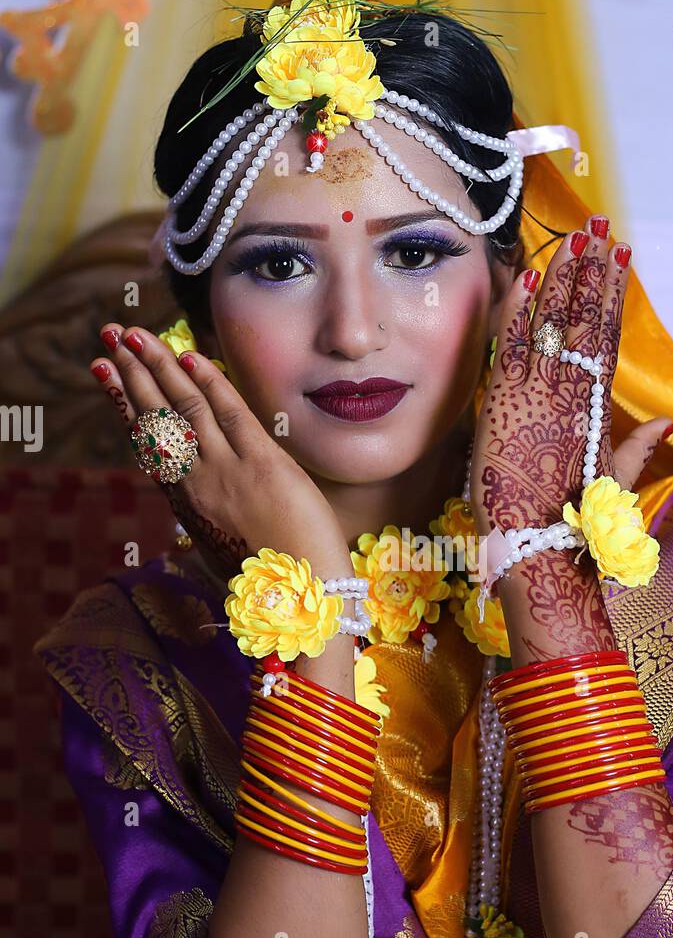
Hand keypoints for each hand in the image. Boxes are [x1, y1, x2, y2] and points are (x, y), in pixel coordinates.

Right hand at [92, 325, 351, 587]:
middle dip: (133, 372)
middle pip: (157, 417)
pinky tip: (189, 355)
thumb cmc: (268, 585)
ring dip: (159, 365)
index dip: (125, 404)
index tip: (106, 374)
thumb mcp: (225, 553)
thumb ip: (209, 525)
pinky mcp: (264, 467)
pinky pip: (231, 414)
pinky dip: (210, 382)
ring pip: (185, 408)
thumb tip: (196, 524)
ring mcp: (228, 473)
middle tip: (113, 336)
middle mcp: (198, 485)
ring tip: (137, 333)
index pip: (149, 443)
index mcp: (186, 505)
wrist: (300, 604)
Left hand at [469, 214, 672, 536]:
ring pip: (554, 325)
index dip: (613, 296)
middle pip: (585, 322)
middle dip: (592, 271)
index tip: (620, 258)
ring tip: (573, 237)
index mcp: (597, 412)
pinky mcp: (504, 403)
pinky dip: (519, 310)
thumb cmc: (573, 528)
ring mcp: (538, 396)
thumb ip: (636, 451)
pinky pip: (511, 346)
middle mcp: (571, 396)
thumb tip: (663, 425)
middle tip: (598, 227)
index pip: (607, 340)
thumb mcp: (613, 488)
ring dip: (563, 278)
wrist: (536, 549)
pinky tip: (528, 275)